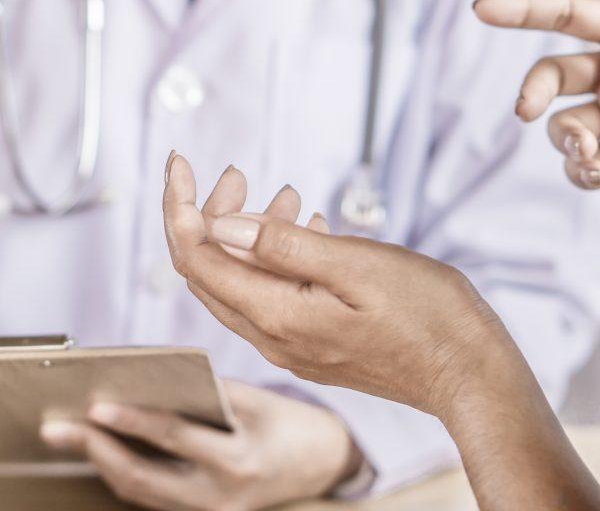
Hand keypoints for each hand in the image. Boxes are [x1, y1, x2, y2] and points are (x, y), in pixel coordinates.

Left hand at [40, 380, 357, 510]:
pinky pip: (154, 500)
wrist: (325, 465)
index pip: (175, 438)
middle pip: (143, 478)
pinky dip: (127, 475)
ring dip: (103, 465)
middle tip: (59, 430)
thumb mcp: (260, 400)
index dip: (133, 421)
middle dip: (95, 452)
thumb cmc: (293, 424)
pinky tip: (106, 454)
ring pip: (141, 495)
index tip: (97, 406)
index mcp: (239, 460)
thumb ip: (212, 393)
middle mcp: (220, 497)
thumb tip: (159, 381)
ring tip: (73, 439)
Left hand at [163, 158, 599, 510]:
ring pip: (242, 282)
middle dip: (208, 215)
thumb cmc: (426, 315)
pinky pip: (273, 295)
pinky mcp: (314, 345)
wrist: (471, 376)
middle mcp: (273, 337)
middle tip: (232, 173)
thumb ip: (282, 246)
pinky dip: (276, 256)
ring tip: (282, 192)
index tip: (179, 161)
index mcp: (276, 316)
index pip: (197, 258)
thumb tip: (219, 223)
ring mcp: (293, 345)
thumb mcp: (356, 266)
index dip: (179, 206)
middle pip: (210, 271)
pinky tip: (307, 227)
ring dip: (248, 233)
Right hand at [474, 0, 599, 188]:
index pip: (567, 13)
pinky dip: (580, 172)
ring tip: (590, 158)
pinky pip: (576, 165)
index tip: (479, 9)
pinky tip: (596, 174)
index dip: (523, 9)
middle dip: (531, 91)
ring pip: (561, 127)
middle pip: (550, 74)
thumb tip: (575, 136)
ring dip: (567, 142)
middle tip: (523, 112)